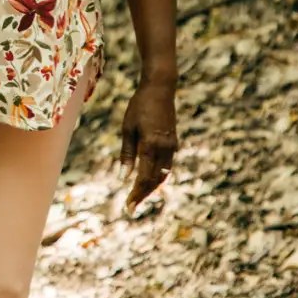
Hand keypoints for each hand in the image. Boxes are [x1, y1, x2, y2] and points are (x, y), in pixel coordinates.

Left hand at [119, 79, 177, 210]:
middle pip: (154, 180)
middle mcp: (165, 149)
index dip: (135, 194)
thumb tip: (122, 178)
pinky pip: (166, 166)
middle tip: (130, 208)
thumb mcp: (127, 129)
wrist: (160, 90)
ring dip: (151, 188)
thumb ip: (126, 155)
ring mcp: (172, 147)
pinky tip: (148, 181)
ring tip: (137, 197)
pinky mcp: (174, 143)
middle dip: (142, 195)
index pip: (143, 178)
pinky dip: (157, 176)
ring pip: (162, 175)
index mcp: (150, 145)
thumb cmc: (138, 107)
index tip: (127, 208)